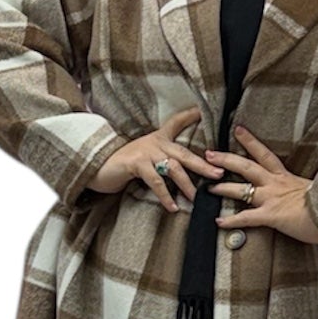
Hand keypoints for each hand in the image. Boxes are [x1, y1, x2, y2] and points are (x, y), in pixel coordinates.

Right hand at [87, 109, 228, 214]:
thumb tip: (182, 169)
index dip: (190, 116)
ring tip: (197, 198)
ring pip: (173, 168)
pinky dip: (165, 196)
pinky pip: (155, 181)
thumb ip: (163, 158)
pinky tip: (173, 207)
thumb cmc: (124, 165)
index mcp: (159, 139)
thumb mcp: (146, 156)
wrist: (98, 167)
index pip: (176, 123)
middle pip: (184, 153)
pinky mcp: (136, 164)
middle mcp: (155, 143)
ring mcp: (146, 152)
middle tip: (219, 174)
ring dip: (187, 184)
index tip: (204, 111)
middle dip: (203, 164)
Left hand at [210, 124, 317, 244]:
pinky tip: (218, 222)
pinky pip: (246, 218)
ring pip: (241, 189)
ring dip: (222, 187)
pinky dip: (231, 221)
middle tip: (209, 152)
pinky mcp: (272, 215)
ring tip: (207, 188)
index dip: (250, 142)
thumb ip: (309, 187)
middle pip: (246, 166)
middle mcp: (276, 184)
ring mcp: (272, 198)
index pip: (265, 155)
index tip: (238, 130)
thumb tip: (314, 188)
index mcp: (287, 177)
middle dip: (226, 158)